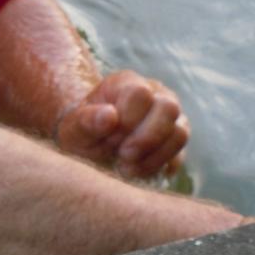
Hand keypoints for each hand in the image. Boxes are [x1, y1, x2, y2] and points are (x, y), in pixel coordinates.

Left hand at [54, 70, 187, 177]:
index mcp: (127, 83)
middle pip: (169, 108)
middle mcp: (155, 93)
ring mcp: (169, 117)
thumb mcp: (74, 128)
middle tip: (122, 155)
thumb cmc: (82, 132)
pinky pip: (180, 154)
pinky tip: (136, 171)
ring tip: (126, 167)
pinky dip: (158, 166)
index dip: (128, 119)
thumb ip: (87, 120)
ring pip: (180, 132)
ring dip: (153, 155)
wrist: (89, 146)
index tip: (109, 138)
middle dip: (145, 139)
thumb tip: (110, 116)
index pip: (141, 93)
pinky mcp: (174, 141)